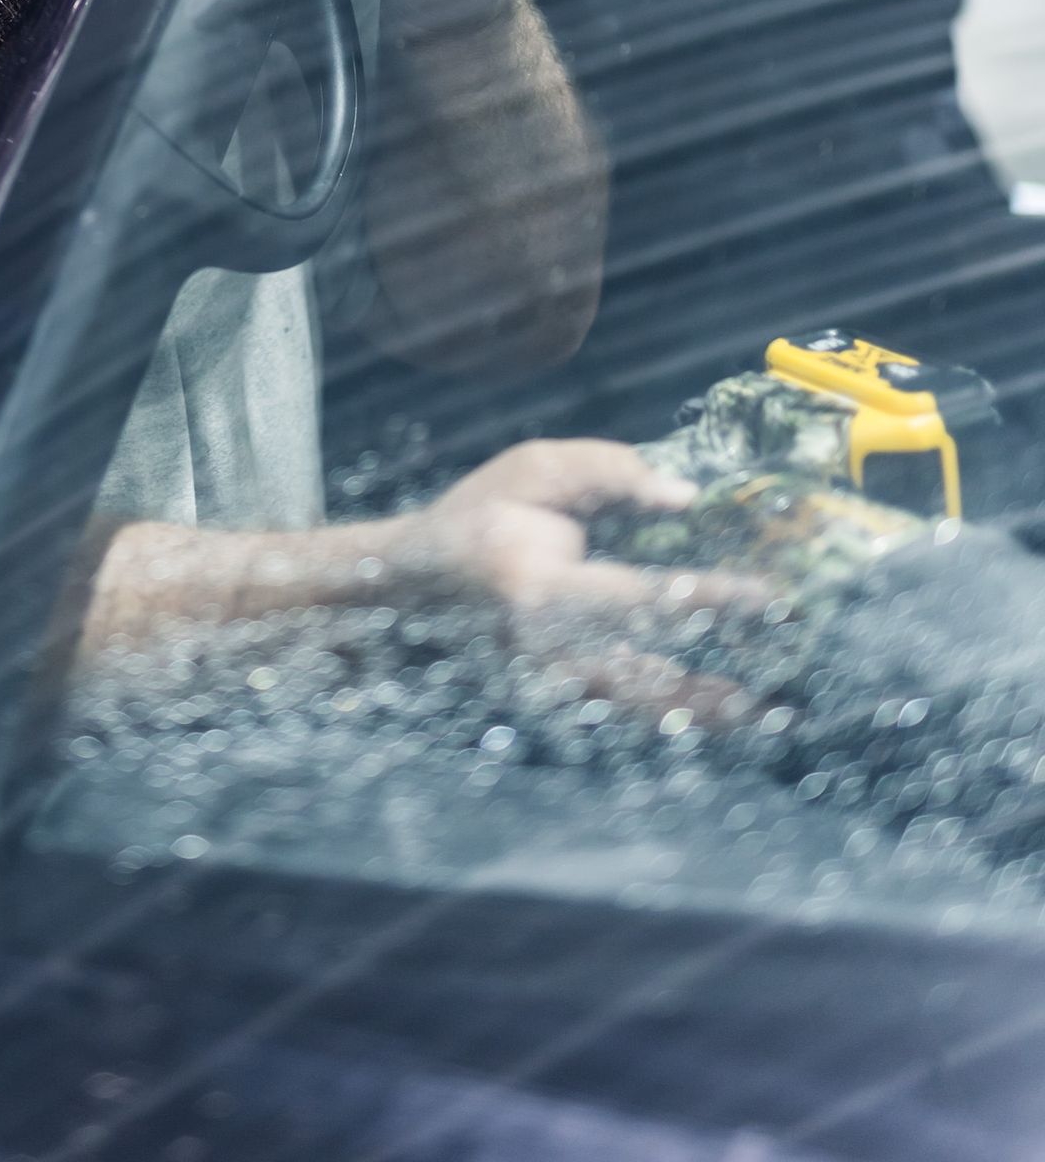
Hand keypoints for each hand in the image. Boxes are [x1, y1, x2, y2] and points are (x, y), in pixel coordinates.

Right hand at [375, 438, 765, 727]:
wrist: (409, 587)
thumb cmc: (476, 518)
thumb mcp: (530, 470)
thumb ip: (607, 473)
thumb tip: (684, 497)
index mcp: (541, 587)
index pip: (645, 597)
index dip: (711, 599)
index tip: (770, 599)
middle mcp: (546, 651)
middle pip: (650, 682)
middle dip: (717, 691)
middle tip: (780, 698)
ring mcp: (544, 687)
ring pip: (638, 713)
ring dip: (700, 717)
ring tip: (760, 717)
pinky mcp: (546, 703)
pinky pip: (617, 716)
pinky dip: (665, 719)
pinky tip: (707, 715)